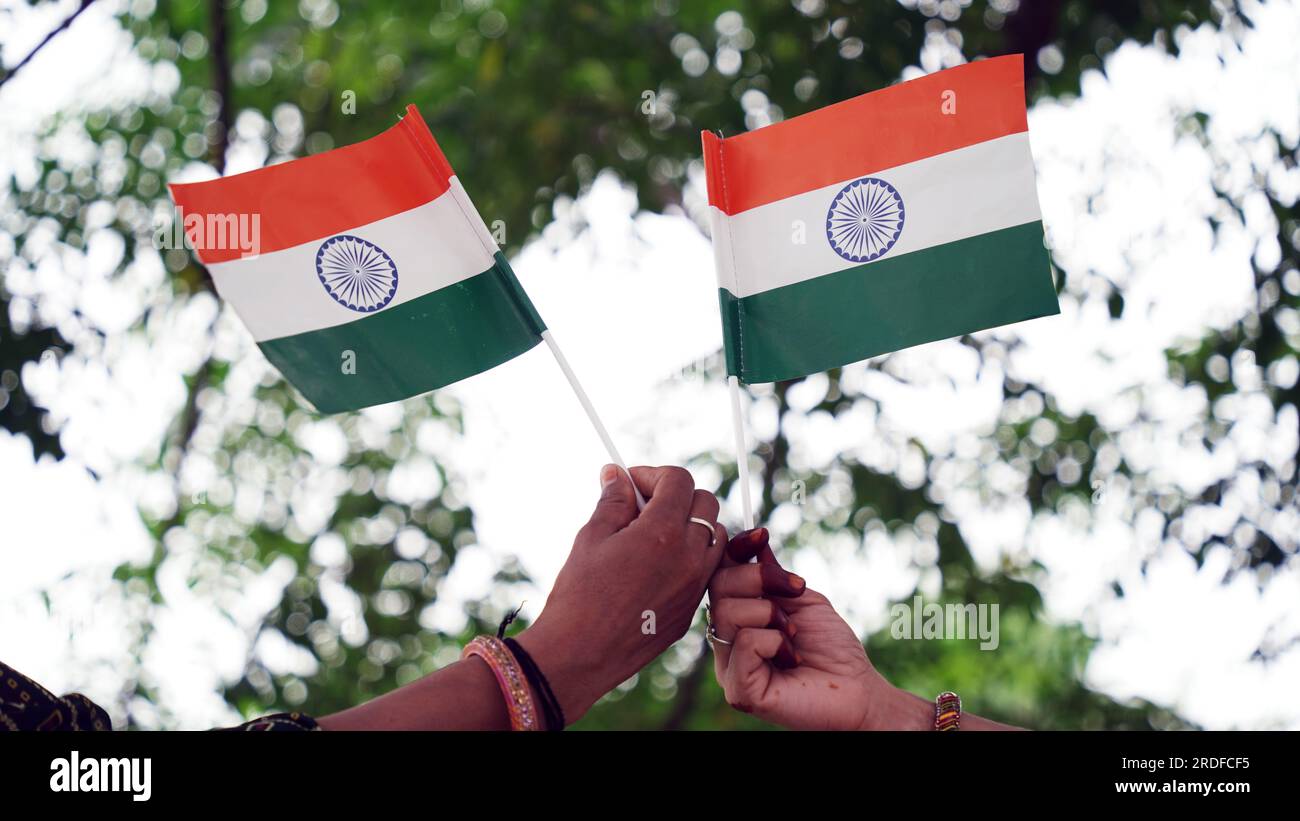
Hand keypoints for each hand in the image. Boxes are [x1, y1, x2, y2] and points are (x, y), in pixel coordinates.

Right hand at [516, 465, 725, 724]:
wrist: (580, 654)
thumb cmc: (579, 594)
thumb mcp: (591, 537)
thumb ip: (613, 500)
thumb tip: (616, 474)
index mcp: (662, 532)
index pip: (680, 480)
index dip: (653, 474)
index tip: (630, 483)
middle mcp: (689, 556)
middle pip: (705, 503)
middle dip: (676, 495)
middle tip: (642, 505)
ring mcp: (695, 585)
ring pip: (714, 536)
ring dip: (691, 525)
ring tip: (654, 534)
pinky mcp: (692, 609)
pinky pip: (706, 569)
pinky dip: (691, 556)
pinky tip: (657, 564)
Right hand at [709, 528, 927, 729]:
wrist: (859, 690)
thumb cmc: (832, 648)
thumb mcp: (801, 599)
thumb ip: (772, 574)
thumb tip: (755, 539)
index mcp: (737, 619)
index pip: (719, 576)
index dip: (735, 551)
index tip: (762, 535)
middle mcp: (727, 642)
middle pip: (718, 587)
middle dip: (758, 578)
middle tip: (794, 591)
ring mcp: (730, 668)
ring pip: (728, 613)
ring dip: (771, 615)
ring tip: (794, 635)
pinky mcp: (740, 692)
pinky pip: (743, 644)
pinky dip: (773, 641)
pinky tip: (791, 657)